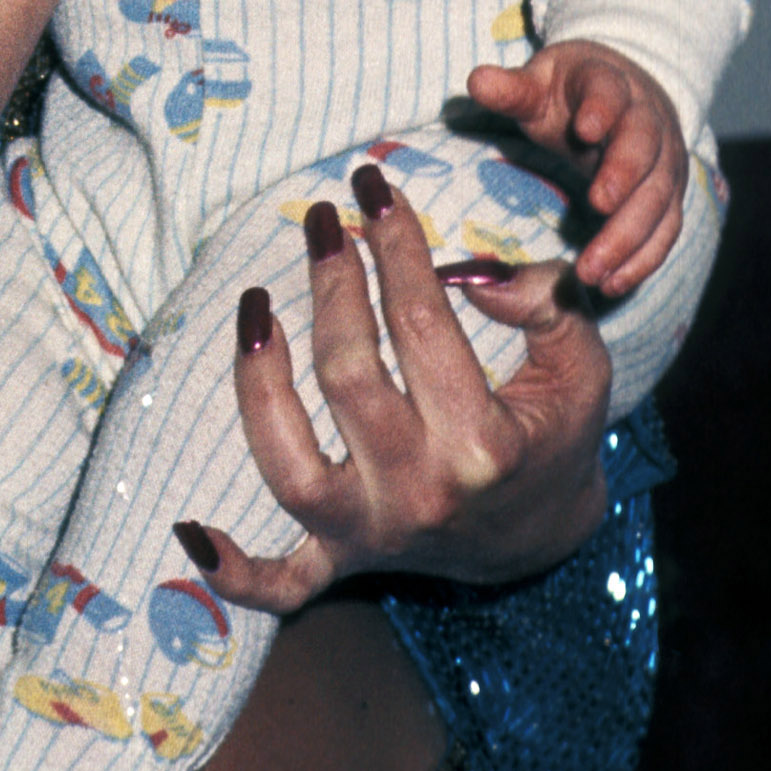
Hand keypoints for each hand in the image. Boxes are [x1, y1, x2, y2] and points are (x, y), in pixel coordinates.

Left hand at [175, 168, 610, 613]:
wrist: (543, 537)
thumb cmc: (555, 435)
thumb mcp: (582, 368)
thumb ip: (550, 309)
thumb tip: (479, 273)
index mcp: (482, 445)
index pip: (421, 324)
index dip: (395, 245)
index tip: (374, 188)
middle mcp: (419, 493)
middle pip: (347, 378)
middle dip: (331, 286)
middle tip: (324, 219)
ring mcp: (373, 533)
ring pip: (287, 466)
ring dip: (258, 385)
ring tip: (254, 306)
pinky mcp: (343, 560)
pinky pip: (280, 583)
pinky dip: (234, 570)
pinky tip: (187, 531)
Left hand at [467, 40, 686, 294]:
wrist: (624, 97)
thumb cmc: (571, 95)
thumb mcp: (539, 84)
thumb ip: (512, 90)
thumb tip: (477, 81)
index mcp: (610, 84)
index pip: (611, 92)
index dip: (602, 108)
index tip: (585, 129)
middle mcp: (648, 121)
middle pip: (644, 148)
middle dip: (624, 177)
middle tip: (598, 206)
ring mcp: (664, 161)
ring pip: (658, 197)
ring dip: (629, 236)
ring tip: (594, 271)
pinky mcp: (669, 197)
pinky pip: (665, 230)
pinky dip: (644, 259)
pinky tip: (614, 283)